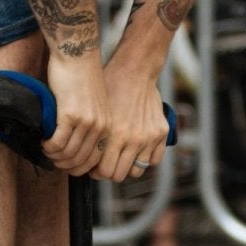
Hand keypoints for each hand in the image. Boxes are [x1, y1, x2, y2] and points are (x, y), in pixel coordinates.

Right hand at [40, 53, 110, 175]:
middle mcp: (100, 127)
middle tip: (51, 158)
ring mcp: (86, 122)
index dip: (77, 167)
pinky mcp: (70, 115)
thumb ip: (88, 125)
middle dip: (63, 164)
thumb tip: (74, 146)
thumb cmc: (81, 76)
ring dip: (53, 156)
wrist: (77, 54)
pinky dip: (48, 146)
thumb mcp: (93, 105)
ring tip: (45, 148)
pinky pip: (57, 143)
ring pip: (67, 154)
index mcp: (108, 126)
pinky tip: (43, 141)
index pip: (94, 160)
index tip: (64, 163)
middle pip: (80, 160)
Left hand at [94, 61, 169, 182]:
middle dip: (110, 171)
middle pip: (120, 174)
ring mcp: (149, 137)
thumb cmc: (110, 88)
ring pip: (137, 170)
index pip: (104, 171)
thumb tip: (83, 159)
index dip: (97, 172)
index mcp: (114, 135)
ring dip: (128, 166)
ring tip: (121, 157)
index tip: (94, 167)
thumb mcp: (97, 114)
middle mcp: (133, 139)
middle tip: (105, 163)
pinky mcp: (161, 133)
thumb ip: (93, 138)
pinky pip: (154, 160)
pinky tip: (137, 150)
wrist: (135, 71)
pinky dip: (145, 158)